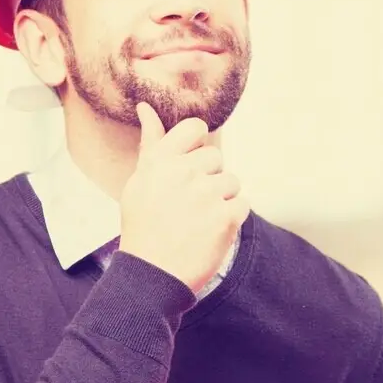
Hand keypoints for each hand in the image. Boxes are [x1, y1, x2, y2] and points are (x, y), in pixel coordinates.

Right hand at [118, 102, 247, 295]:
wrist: (152, 275)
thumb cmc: (144, 226)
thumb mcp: (139, 182)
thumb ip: (151, 144)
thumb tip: (146, 107)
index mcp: (161, 161)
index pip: (195, 128)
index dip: (197, 146)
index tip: (190, 167)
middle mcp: (184, 172)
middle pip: (216, 157)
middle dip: (208, 178)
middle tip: (189, 205)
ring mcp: (207, 195)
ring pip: (232, 181)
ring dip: (222, 199)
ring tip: (199, 221)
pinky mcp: (226, 218)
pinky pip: (242, 204)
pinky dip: (231, 218)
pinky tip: (210, 232)